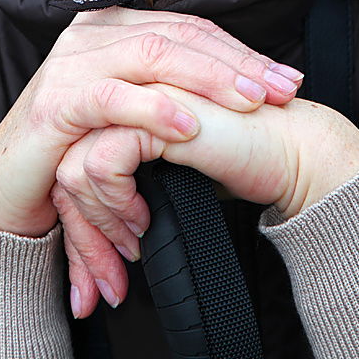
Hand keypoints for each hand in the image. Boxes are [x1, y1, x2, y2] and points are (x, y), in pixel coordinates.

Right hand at [0, 7, 303, 236]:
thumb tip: (238, 84)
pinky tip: (191, 126)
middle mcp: (92, 34)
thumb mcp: (130, 111)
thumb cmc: (79, 150)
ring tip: (252, 103)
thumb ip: (169, 87)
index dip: (240, 51)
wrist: (9, 190)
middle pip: (178, 37)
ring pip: (152, 55)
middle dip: (238, 64)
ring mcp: (71, 62)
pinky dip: (156, 109)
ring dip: (209, 80)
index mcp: (113, 27)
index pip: (188, 29)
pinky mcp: (56, 101)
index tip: (286, 78)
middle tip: (284, 89)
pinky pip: (113, 98)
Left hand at [53, 89, 358, 315]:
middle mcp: (127, 89)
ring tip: (134, 242)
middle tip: (109, 270)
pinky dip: (114, 202)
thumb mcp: (171, 179)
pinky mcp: (151, 111)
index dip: (80, 214)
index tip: (101, 262)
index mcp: (128, 96)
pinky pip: (101, 162)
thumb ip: (132, 184)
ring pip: (74, 164)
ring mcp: (137, 95)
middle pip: (66, 159)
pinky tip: (144, 220)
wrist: (292, 152)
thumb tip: (96, 245)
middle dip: (81, 227)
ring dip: (99, 219)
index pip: (73, 152)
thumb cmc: (242, 162)